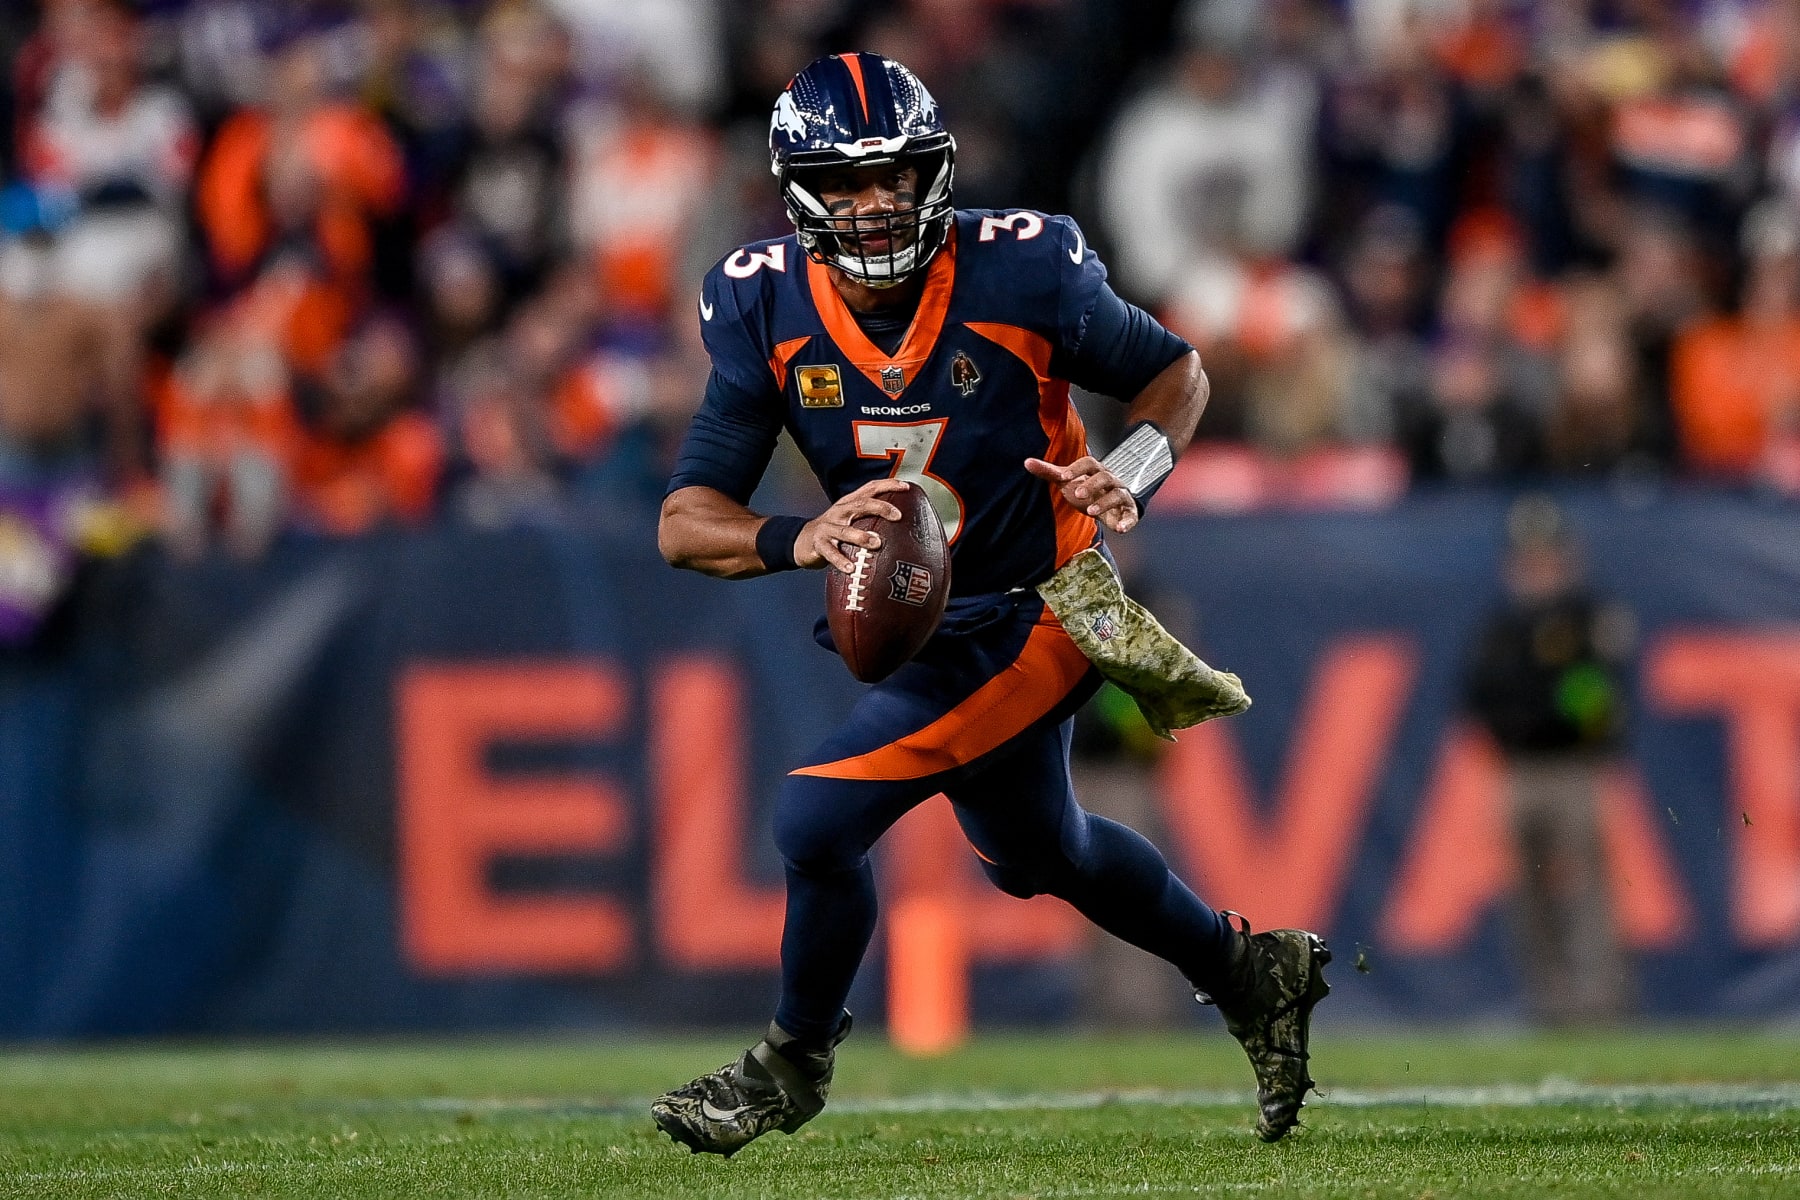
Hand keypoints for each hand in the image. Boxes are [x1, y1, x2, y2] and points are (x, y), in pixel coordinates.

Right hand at [797, 477, 910, 571]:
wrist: (801, 540)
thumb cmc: (834, 531)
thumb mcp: (850, 519)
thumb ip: (870, 519)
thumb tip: (903, 528)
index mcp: (849, 503)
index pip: (870, 488)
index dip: (888, 485)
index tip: (906, 487)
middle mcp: (840, 512)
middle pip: (861, 505)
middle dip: (880, 508)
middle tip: (897, 516)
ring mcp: (828, 528)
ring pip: (845, 530)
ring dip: (861, 536)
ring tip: (876, 543)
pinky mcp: (819, 544)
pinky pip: (831, 553)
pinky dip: (840, 561)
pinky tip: (851, 568)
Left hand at [1024, 455, 1139, 532]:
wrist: (1108, 505)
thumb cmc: (1086, 489)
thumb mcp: (1067, 481)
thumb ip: (1049, 472)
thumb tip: (1027, 462)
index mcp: (1095, 470)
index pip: (1088, 463)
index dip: (1076, 468)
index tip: (1062, 476)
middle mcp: (1111, 480)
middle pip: (1105, 477)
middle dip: (1092, 485)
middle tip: (1077, 495)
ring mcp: (1121, 495)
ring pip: (1117, 495)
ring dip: (1105, 503)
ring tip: (1090, 513)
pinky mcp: (1128, 511)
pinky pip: (1131, 515)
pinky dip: (1127, 521)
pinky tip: (1120, 530)